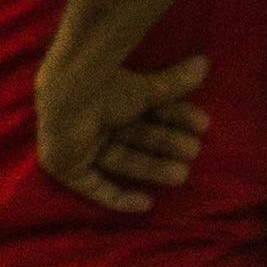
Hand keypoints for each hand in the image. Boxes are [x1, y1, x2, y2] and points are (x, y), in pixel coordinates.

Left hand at [39, 47, 209, 213]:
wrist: (68, 94)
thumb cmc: (105, 87)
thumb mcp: (145, 90)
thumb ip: (173, 83)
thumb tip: (204, 63)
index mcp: (108, 96)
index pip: (145, 110)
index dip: (173, 118)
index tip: (201, 124)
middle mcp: (92, 118)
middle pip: (135, 138)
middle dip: (167, 145)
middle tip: (193, 150)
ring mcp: (78, 142)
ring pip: (121, 161)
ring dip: (153, 169)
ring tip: (183, 173)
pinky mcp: (63, 164)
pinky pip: (94, 187)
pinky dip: (119, 197)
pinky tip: (147, 204)